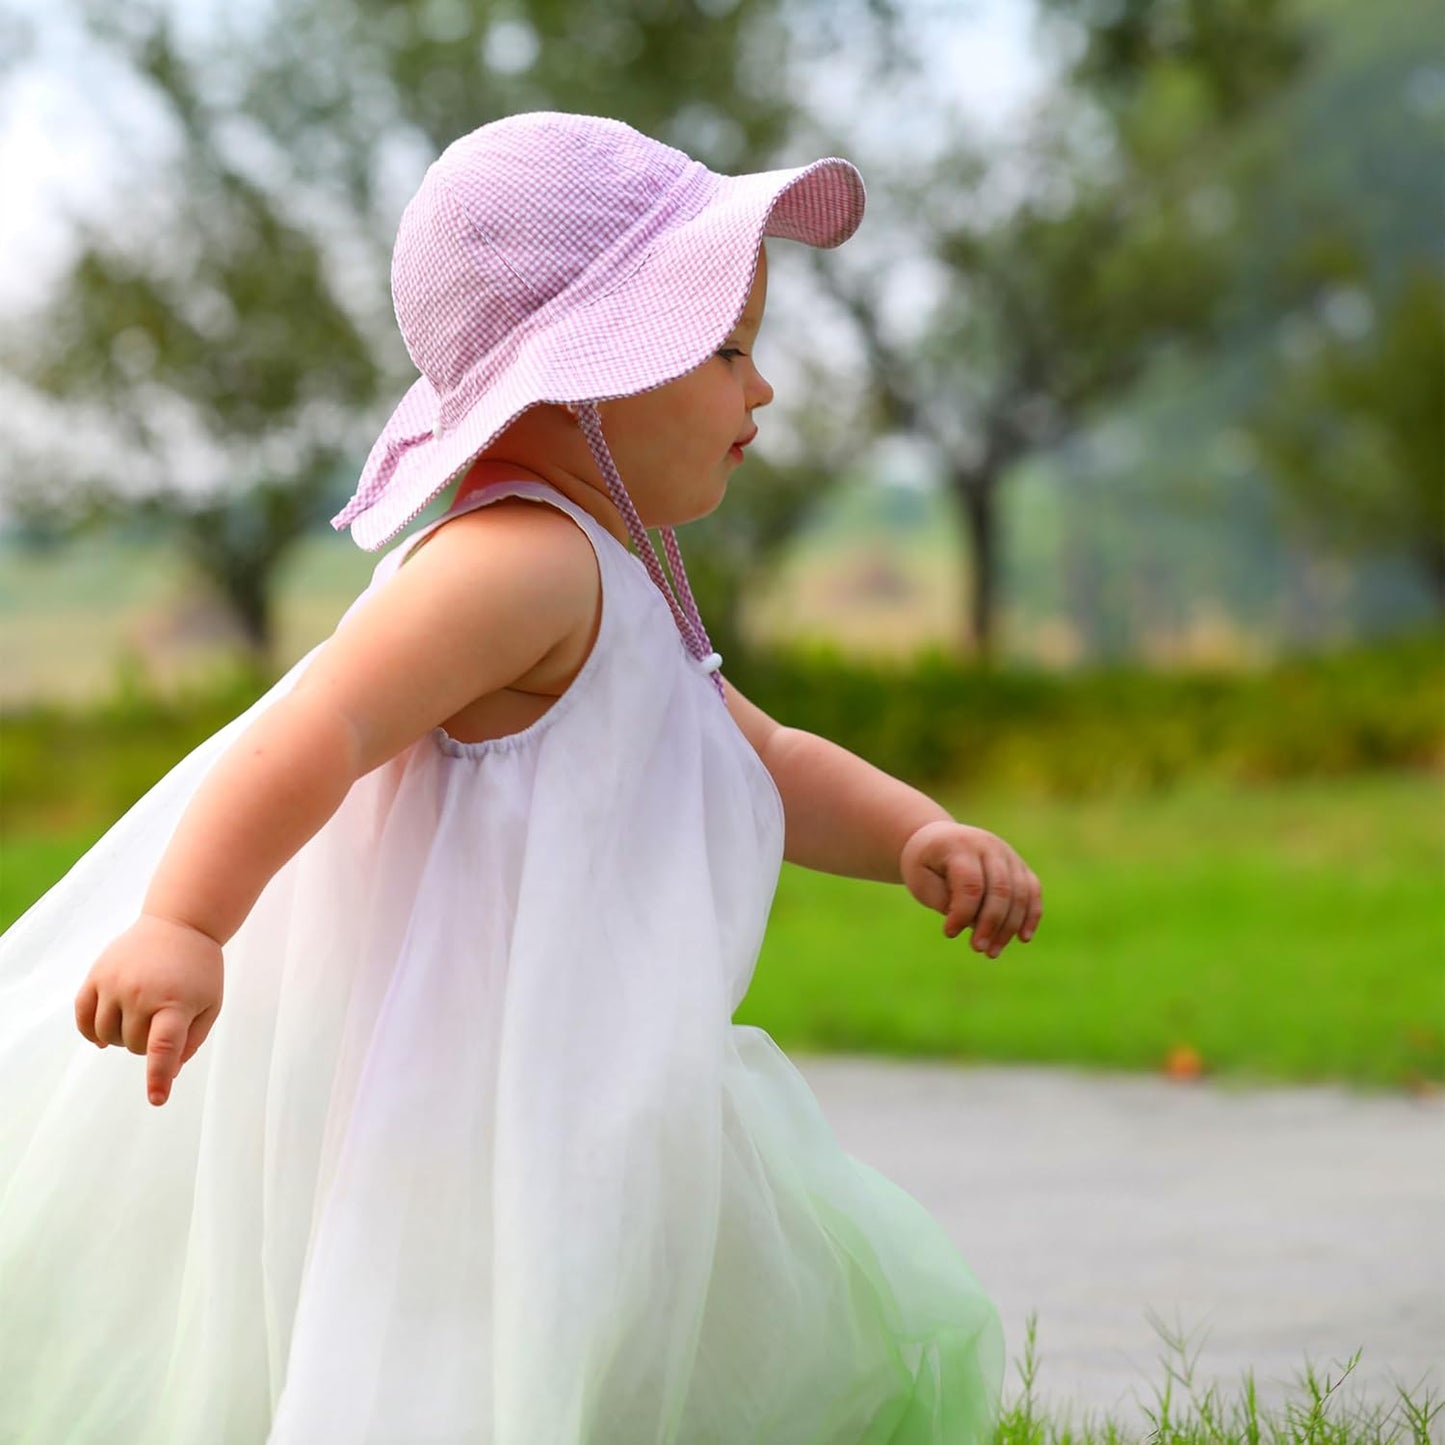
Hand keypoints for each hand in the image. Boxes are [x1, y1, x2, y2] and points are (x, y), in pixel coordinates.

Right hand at [74, 913, 224, 1107]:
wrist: (180, 924)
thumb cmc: (200, 970)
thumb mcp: (210, 1004)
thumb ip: (190, 1041)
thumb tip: (167, 1073)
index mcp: (176, 1002)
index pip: (163, 1046)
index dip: (158, 1076)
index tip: (157, 1099)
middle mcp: (141, 993)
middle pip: (133, 1046)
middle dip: (147, 1045)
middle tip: (161, 1022)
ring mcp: (115, 983)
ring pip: (106, 1035)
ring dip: (121, 1038)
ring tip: (140, 1019)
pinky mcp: (96, 975)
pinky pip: (83, 1016)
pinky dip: (90, 1032)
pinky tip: (102, 1037)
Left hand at [899, 819, 1041, 955]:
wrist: (938, 838)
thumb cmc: (925, 864)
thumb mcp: (921, 880)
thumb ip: (945, 900)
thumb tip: (975, 924)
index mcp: (960, 846)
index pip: (970, 884)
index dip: (963, 913)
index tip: (949, 933)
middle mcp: (989, 846)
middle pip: (1000, 889)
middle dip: (991, 924)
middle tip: (977, 949)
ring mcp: (1008, 854)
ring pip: (1020, 893)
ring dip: (1010, 927)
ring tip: (992, 952)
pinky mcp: (1019, 865)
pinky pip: (1032, 890)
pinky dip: (1031, 915)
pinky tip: (1023, 938)